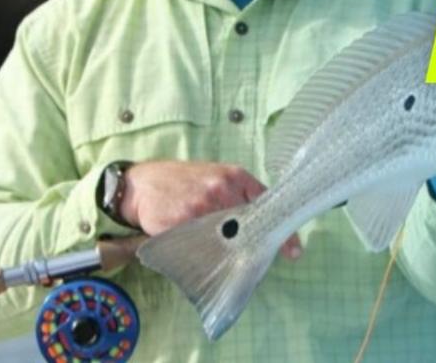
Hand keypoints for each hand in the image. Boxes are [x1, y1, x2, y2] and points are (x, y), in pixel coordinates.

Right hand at [120, 160, 301, 258]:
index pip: (266, 205)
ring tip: (229, 259)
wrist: (142, 183)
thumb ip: (242, 194)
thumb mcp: (218, 176)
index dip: (282, 231)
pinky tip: (206, 256)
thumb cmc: (184, 181)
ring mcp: (199, 208)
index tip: (294, 251)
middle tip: (259, 259)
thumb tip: (268, 223)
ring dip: (231, 254)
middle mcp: (220, 190)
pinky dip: (207, 255)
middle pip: (249, 227)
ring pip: (227, 241)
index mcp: (234, 177)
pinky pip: (201, 248)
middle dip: (256, 245)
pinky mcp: (179, 224)